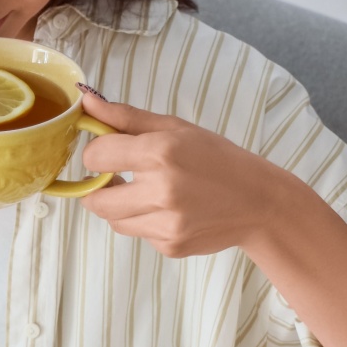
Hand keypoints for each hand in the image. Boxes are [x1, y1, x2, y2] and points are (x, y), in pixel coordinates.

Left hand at [77, 87, 280, 258]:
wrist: (259, 202)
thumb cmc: (217, 159)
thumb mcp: (176, 128)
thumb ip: (126, 117)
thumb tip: (87, 100)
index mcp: (160, 153)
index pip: (96, 156)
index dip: (96, 153)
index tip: (107, 153)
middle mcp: (161, 191)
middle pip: (95, 199)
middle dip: (96, 187)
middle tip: (114, 177)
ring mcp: (166, 224)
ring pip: (113, 220)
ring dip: (118, 205)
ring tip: (144, 191)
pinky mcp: (170, 246)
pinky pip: (138, 234)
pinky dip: (144, 222)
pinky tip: (168, 210)